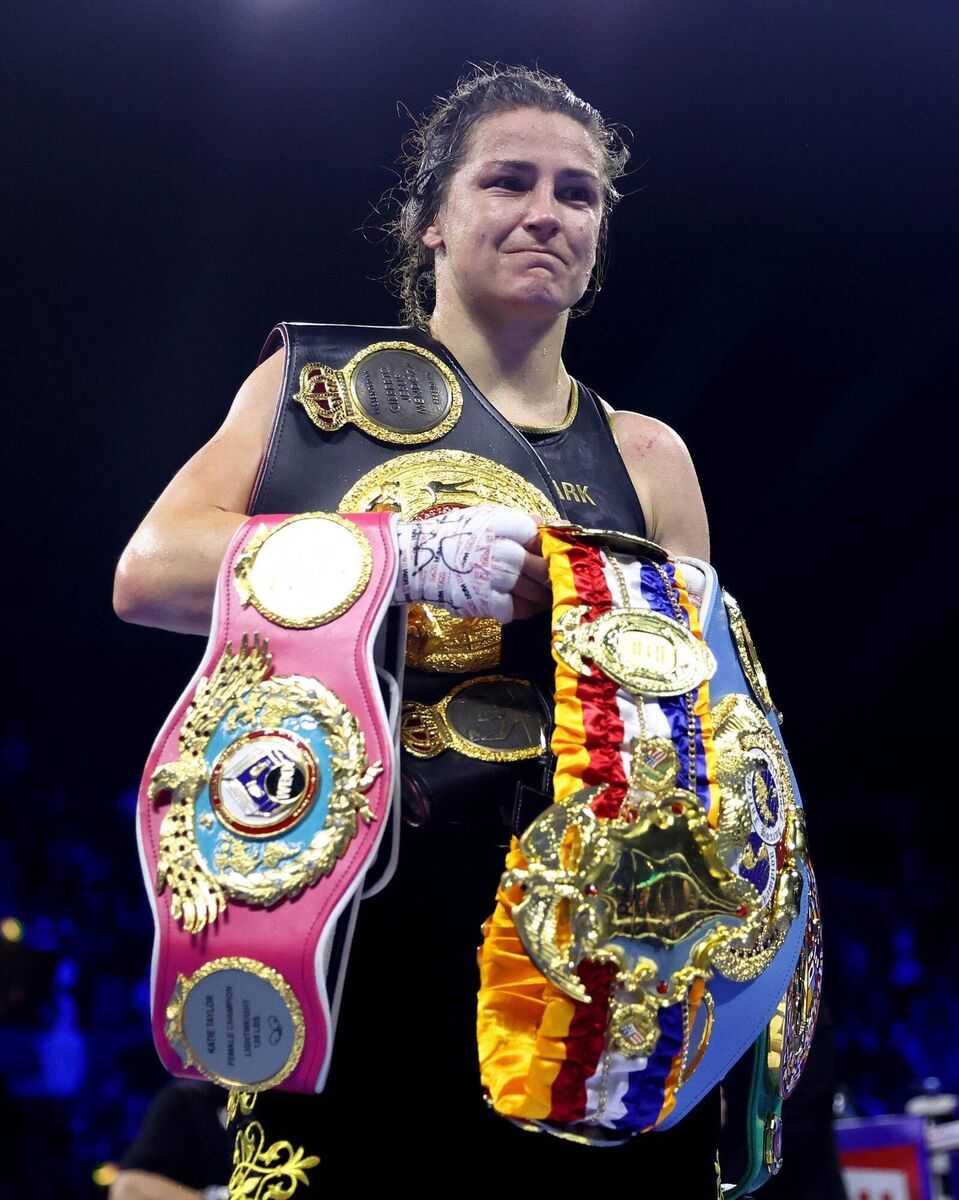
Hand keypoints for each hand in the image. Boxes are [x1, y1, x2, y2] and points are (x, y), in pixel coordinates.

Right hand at [393, 505, 549, 622]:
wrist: (417, 559)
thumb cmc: (454, 536)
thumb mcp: (486, 517)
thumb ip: (519, 522)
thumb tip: (553, 527)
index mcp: (504, 525)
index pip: (542, 538)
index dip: (550, 548)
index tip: (551, 555)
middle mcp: (502, 550)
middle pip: (543, 568)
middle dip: (550, 576)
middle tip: (554, 580)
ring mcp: (495, 578)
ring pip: (535, 592)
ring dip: (542, 596)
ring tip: (543, 595)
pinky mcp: (486, 602)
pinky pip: (517, 610)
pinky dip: (523, 610)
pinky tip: (521, 604)